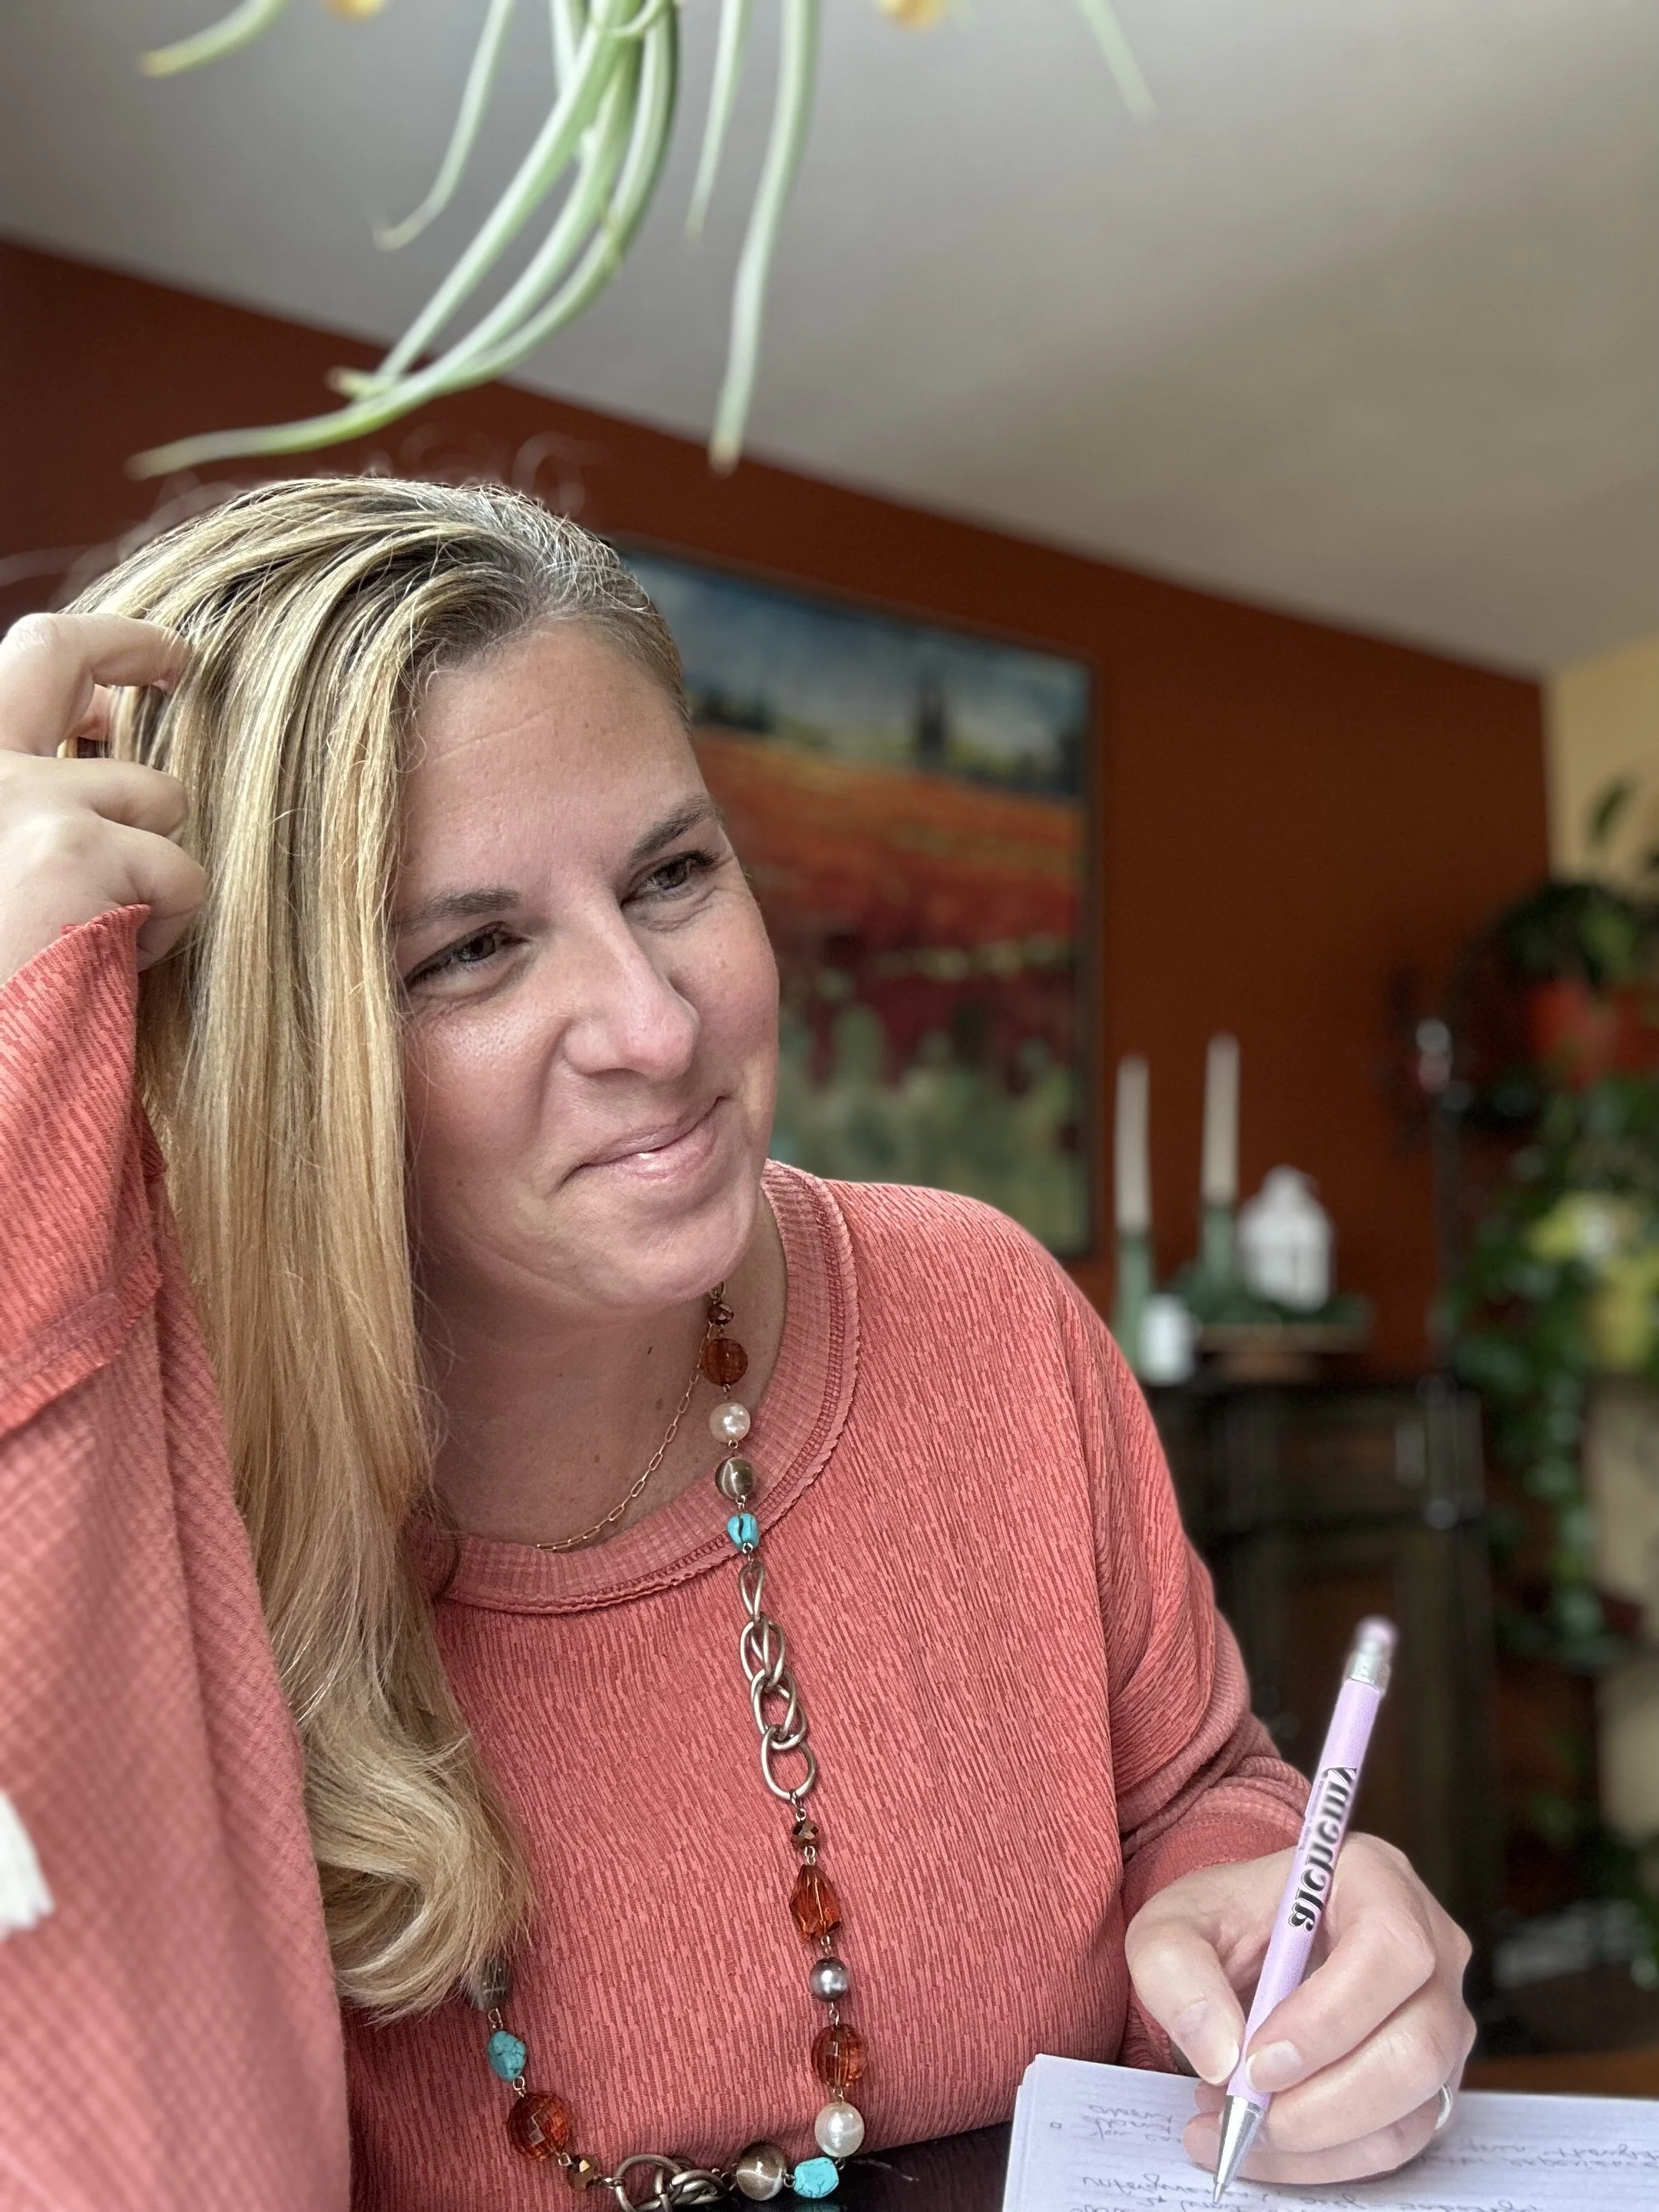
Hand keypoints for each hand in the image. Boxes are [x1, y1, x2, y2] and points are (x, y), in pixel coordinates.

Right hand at [0, 612, 199, 984]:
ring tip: (101, 940)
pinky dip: (166, 928)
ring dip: (154, 869)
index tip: (120, 676)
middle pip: (56, 648)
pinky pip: (181, 875)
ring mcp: (18, 796)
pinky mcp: (73, 851)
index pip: (15, 666)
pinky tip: (109, 969)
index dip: (81, 653)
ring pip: (156, 796)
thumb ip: (21, 810)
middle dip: (131, 640)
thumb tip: (95, 740)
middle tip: (180, 659)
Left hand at [1124, 1832, 1475, 2186]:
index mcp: (1375, 1880)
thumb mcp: (1173, 1924)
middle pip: (1416, 2046)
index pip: (1388, 1951)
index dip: (1329, 2018)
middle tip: (1239, 2115)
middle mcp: (1431, 1947)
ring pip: (1411, 2107)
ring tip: (1233, 2123)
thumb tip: (1220, 2055)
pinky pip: (1398, 2140)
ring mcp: (1442, 2016)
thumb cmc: (1222, 1922)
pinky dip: (1328, 2158)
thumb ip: (1176, 1971)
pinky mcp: (1433, 2077)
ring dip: (1318, 2139)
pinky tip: (1266, 2142)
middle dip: (1322, 2102)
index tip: (1256, 2063)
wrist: (1246, 1947)